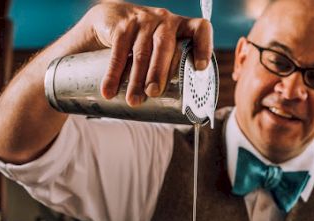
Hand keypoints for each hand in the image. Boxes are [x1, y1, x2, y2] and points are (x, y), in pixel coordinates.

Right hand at [83, 2, 212, 105]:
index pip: (200, 29)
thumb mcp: (162, 48)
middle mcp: (165, 21)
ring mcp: (143, 21)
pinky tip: (109, 90)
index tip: (200, 67)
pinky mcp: (122, 25)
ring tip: (134, 100)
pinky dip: (113, 74)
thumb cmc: (146, 42)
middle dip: (159, 71)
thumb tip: (178, 111)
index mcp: (182, 28)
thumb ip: (172, 69)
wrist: (112, 16)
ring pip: (141, 52)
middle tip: (153, 92)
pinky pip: (118, 51)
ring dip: (136, 79)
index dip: (203, 46)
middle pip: (164, 45)